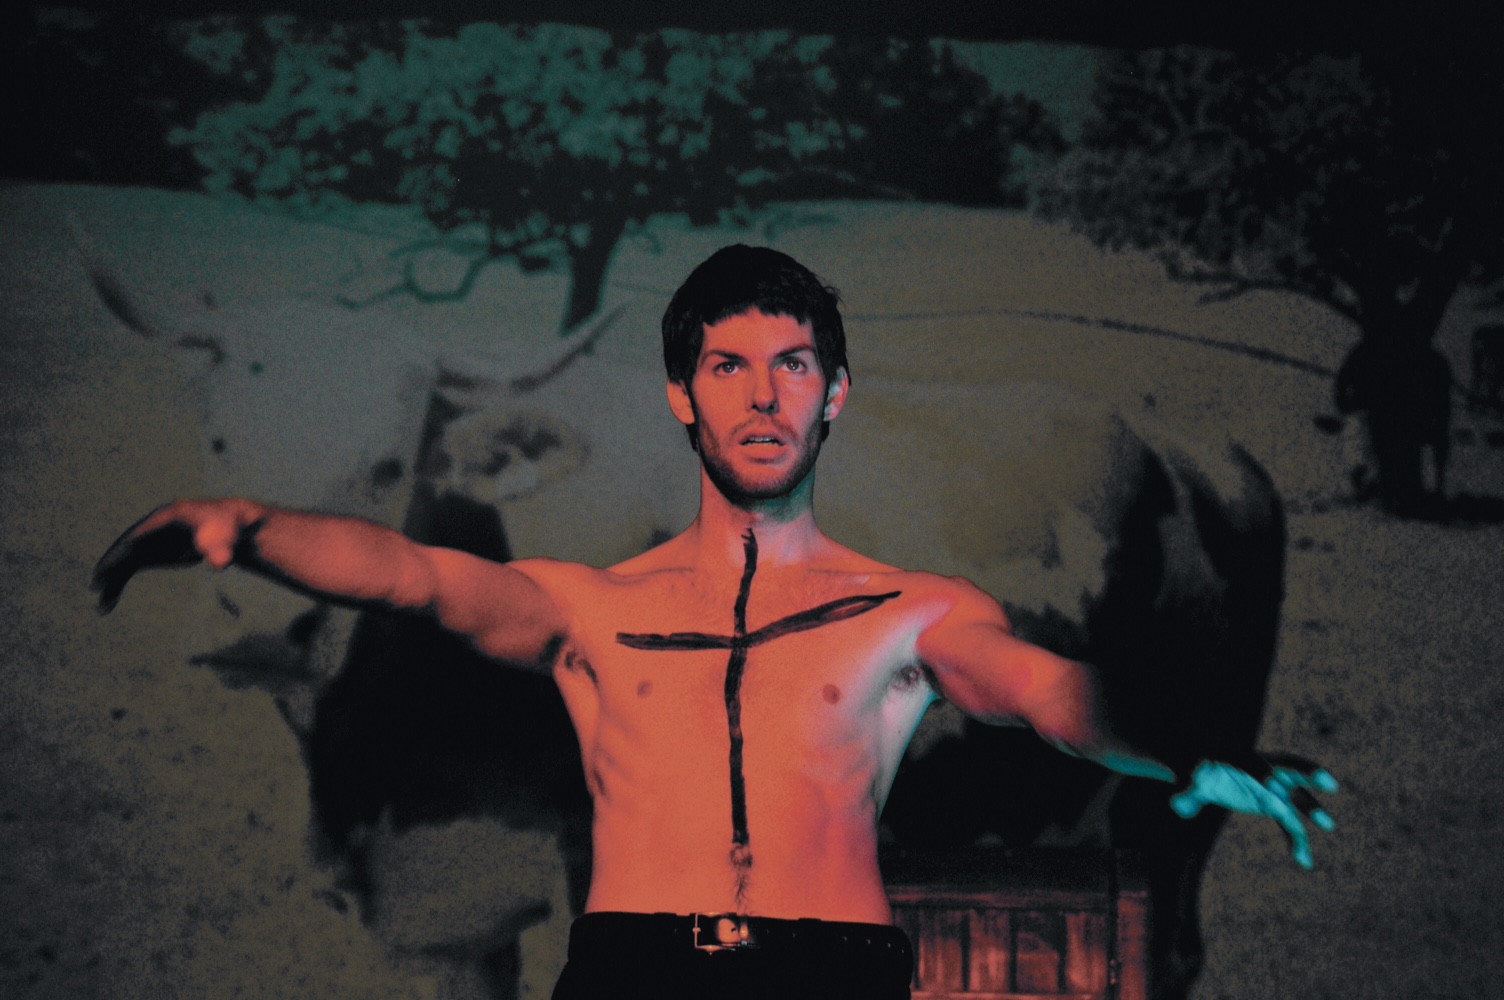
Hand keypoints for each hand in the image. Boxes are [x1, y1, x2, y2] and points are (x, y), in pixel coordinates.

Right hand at [92, 498, 263, 611]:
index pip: (138, 535)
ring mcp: (151, 540)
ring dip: (111, 581)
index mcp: (167, 518)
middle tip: (97, 587)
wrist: (231, 528)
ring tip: (102, 606)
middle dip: (111, 567)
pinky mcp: (153, 552)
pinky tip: (108, 602)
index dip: (121, 551)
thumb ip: (220, 549)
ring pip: (124, 561)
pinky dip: (119, 582)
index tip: (107, 569)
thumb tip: (221, 562)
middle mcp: (153, 527)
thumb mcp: (226, 536)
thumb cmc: (228, 529)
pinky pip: (130, 567)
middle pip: (126, 548)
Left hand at [1169, 752, 1338, 868]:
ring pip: (1295, 796)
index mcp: (1238, 758)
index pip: (1252, 763)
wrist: (1202, 768)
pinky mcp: (1273, 805)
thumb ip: (1187, 793)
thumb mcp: (1189, 781)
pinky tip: (1303, 860)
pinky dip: (1295, 839)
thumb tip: (1179, 806)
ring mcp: (1271, 787)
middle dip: (1308, 772)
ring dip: (1311, 810)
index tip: (1272, 785)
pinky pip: (1288, 821)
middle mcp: (1261, 769)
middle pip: (1288, 767)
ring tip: (1328, 825)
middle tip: (1328, 782)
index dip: (1262, 773)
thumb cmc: (1194, 771)